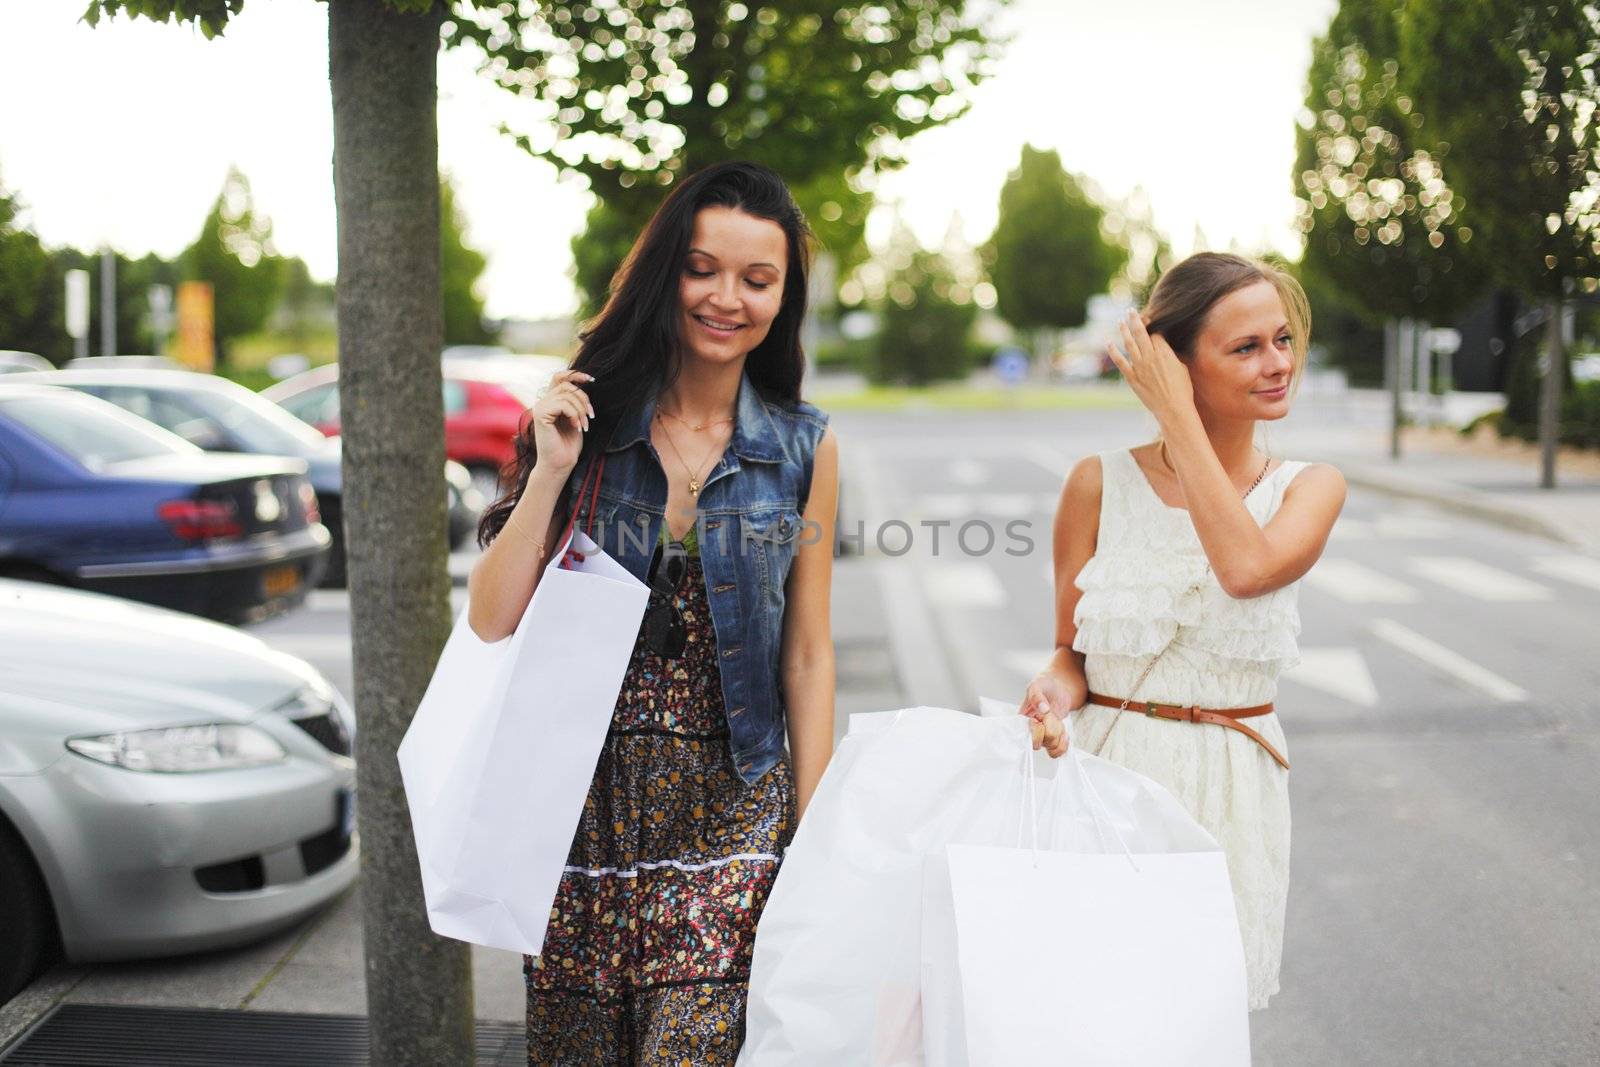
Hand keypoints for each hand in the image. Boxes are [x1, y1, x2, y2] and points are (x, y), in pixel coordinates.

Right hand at [529, 369, 594, 476]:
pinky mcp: (540, 414)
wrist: (559, 464)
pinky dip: (574, 414)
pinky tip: (576, 427)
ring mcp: (540, 407)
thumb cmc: (568, 445)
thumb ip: (576, 402)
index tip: (592, 379)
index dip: (575, 374)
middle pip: (567, 386)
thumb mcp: (576, 418)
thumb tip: (585, 384)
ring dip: (581, 409)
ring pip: (567, 394)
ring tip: (584, 425)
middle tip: (591, 416)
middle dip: (584, 399)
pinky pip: (563, 404)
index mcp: (551, 401)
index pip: (560, 377)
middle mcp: (543, 402)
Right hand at [1019, 669, 1074, 758]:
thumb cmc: (1044, 685)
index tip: (1039, 718)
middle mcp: (1031, 730)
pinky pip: (1058, 750)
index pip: (1025, 736)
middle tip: (1051, 717)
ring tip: (1058, 722)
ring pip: (1050, 747)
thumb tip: (1043, 709)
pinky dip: (1064, 743)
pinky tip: (1064, 732)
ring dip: (1058, 734)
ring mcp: (1043, 735)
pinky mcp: (1054, 737)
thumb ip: (1037, 696)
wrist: (1059, 687)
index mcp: (1022, 719)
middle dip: (1049, 730)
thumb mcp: (1037, 684)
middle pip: (1038, 743)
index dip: (1035, 730)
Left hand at [1107, 310, 1195, 428]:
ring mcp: (1139, 367)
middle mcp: (1150, 357)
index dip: (1151, 325)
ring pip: (1129, 344)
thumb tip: (1166, 350)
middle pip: (1141, 333)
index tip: (1149, 320)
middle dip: (1135, 320)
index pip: (1155, 333)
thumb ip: (1171, 356)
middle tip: (1131, 311)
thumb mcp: (1182, 367)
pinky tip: (1108, 343)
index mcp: (1164, 352)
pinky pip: (1120, 362)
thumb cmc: (1182, 389)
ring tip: (1121, 321)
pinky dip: (1113, 352)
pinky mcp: (1131, 378)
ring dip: (1124, 331)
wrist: (1173, 408)